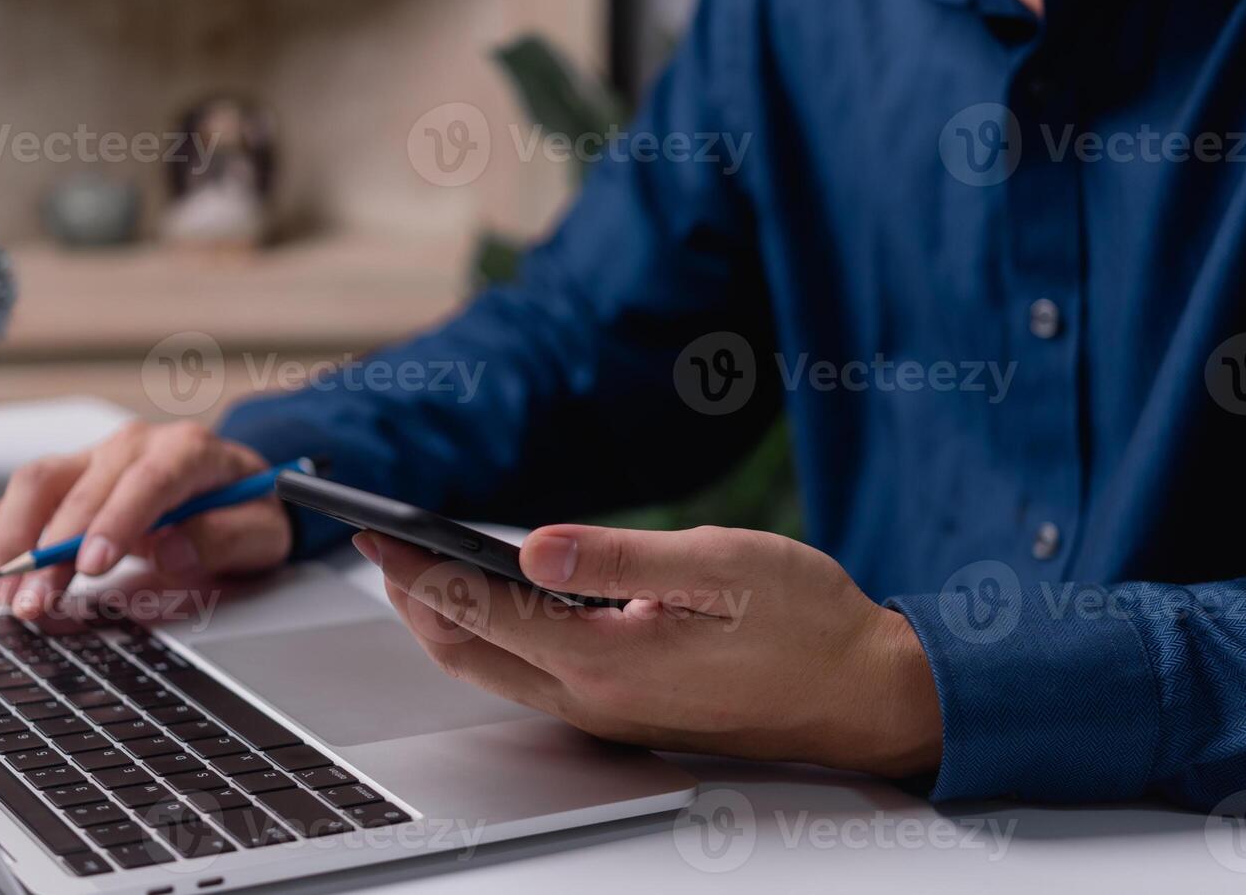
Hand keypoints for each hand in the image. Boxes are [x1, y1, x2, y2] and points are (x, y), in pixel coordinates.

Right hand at [0, 421, 292, 623]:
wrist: (232, 491)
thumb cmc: (245, 510)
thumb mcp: (262, 533)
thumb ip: (227, 539)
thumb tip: (175, 550)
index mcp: (190, 451)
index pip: (149, 480)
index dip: (116, 521)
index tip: (92, 564)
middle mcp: (136, 445)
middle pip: (83, 488)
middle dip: (52, 551)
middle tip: (36, 604)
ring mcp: (98, 456)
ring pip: (38, 484)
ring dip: (16, 543)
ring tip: (12, 598)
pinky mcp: (72, 476)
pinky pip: (26, 498)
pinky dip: (8, 540)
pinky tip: (5, 580)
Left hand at [360, 524, 942, 777]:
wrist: (866, 694)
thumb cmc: (806, 624)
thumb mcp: (717, 567)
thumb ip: (615, 559)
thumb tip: (528, 543)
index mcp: (605, 661)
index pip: (480, 611)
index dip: (420, 570)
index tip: (380, 532)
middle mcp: (593, 700)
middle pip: (469, 653)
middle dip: (414, 599)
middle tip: (379, 548)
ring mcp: (607, 712)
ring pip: (496, 670)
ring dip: (449, 620)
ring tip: (418, 570)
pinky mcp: (625, 709)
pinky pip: (531, 676)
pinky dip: (493, 636)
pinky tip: (498, 603)